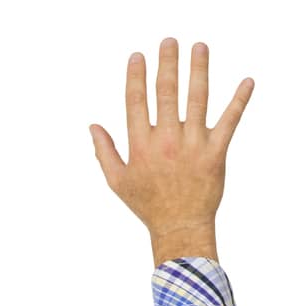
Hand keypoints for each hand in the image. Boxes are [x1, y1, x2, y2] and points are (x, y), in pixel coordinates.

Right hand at [89, 39, 254, 254]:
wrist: (180, 229)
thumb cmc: (149, 206)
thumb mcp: (118, 183)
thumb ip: (105, 153)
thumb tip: (93, 126)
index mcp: (141, 146)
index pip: (136, 102)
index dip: (136, 77)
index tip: (138, 56)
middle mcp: (165, 142)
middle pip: (166, 92)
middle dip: (167, 63)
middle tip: (169, 42)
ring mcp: (192, 145)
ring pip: (196, 99)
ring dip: (199, 69)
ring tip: (200, 47)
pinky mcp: (215, 153)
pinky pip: (229, 122)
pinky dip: (239, 101)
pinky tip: (247, 82)